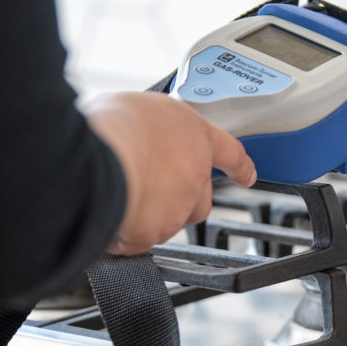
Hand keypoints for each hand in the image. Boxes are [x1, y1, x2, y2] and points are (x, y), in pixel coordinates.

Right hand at [81, 91, 255, 255]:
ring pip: (170, 220)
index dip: (240, 167)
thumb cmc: (114, 127)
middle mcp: (195, 175)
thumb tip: (134, 130)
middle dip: (182, 198)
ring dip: (150, 213)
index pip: (231, 153)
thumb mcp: (136, 106)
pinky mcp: (155, 233)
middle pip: (201, 198)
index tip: (246, 175)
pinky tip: (109, 216)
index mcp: (196, 137)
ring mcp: (179, 208)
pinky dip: (126, 233)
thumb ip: (148, 125)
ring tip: (120, 196)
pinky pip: (141, 238)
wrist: (100, 162)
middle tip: (152, 186)